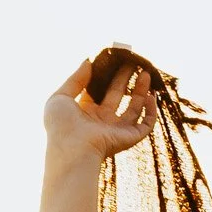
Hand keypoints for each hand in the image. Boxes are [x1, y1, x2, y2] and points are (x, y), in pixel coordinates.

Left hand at [44, 57, 157, 173]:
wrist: (72, 150)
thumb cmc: (61, 126)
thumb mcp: (60, 97)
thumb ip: (75, 79)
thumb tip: (88, 61)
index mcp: (85, 113)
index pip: (99, 91)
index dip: (106, 76)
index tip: (114, 61)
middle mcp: (102, 121)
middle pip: (118, 95)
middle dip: (125, 78)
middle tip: (132, 61)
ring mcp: (116, 130)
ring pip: (134, 108)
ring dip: (141, 91)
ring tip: (145, 72)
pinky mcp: (129, 138)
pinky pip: (146, 125)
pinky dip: (151, 111)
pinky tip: (151, 96)